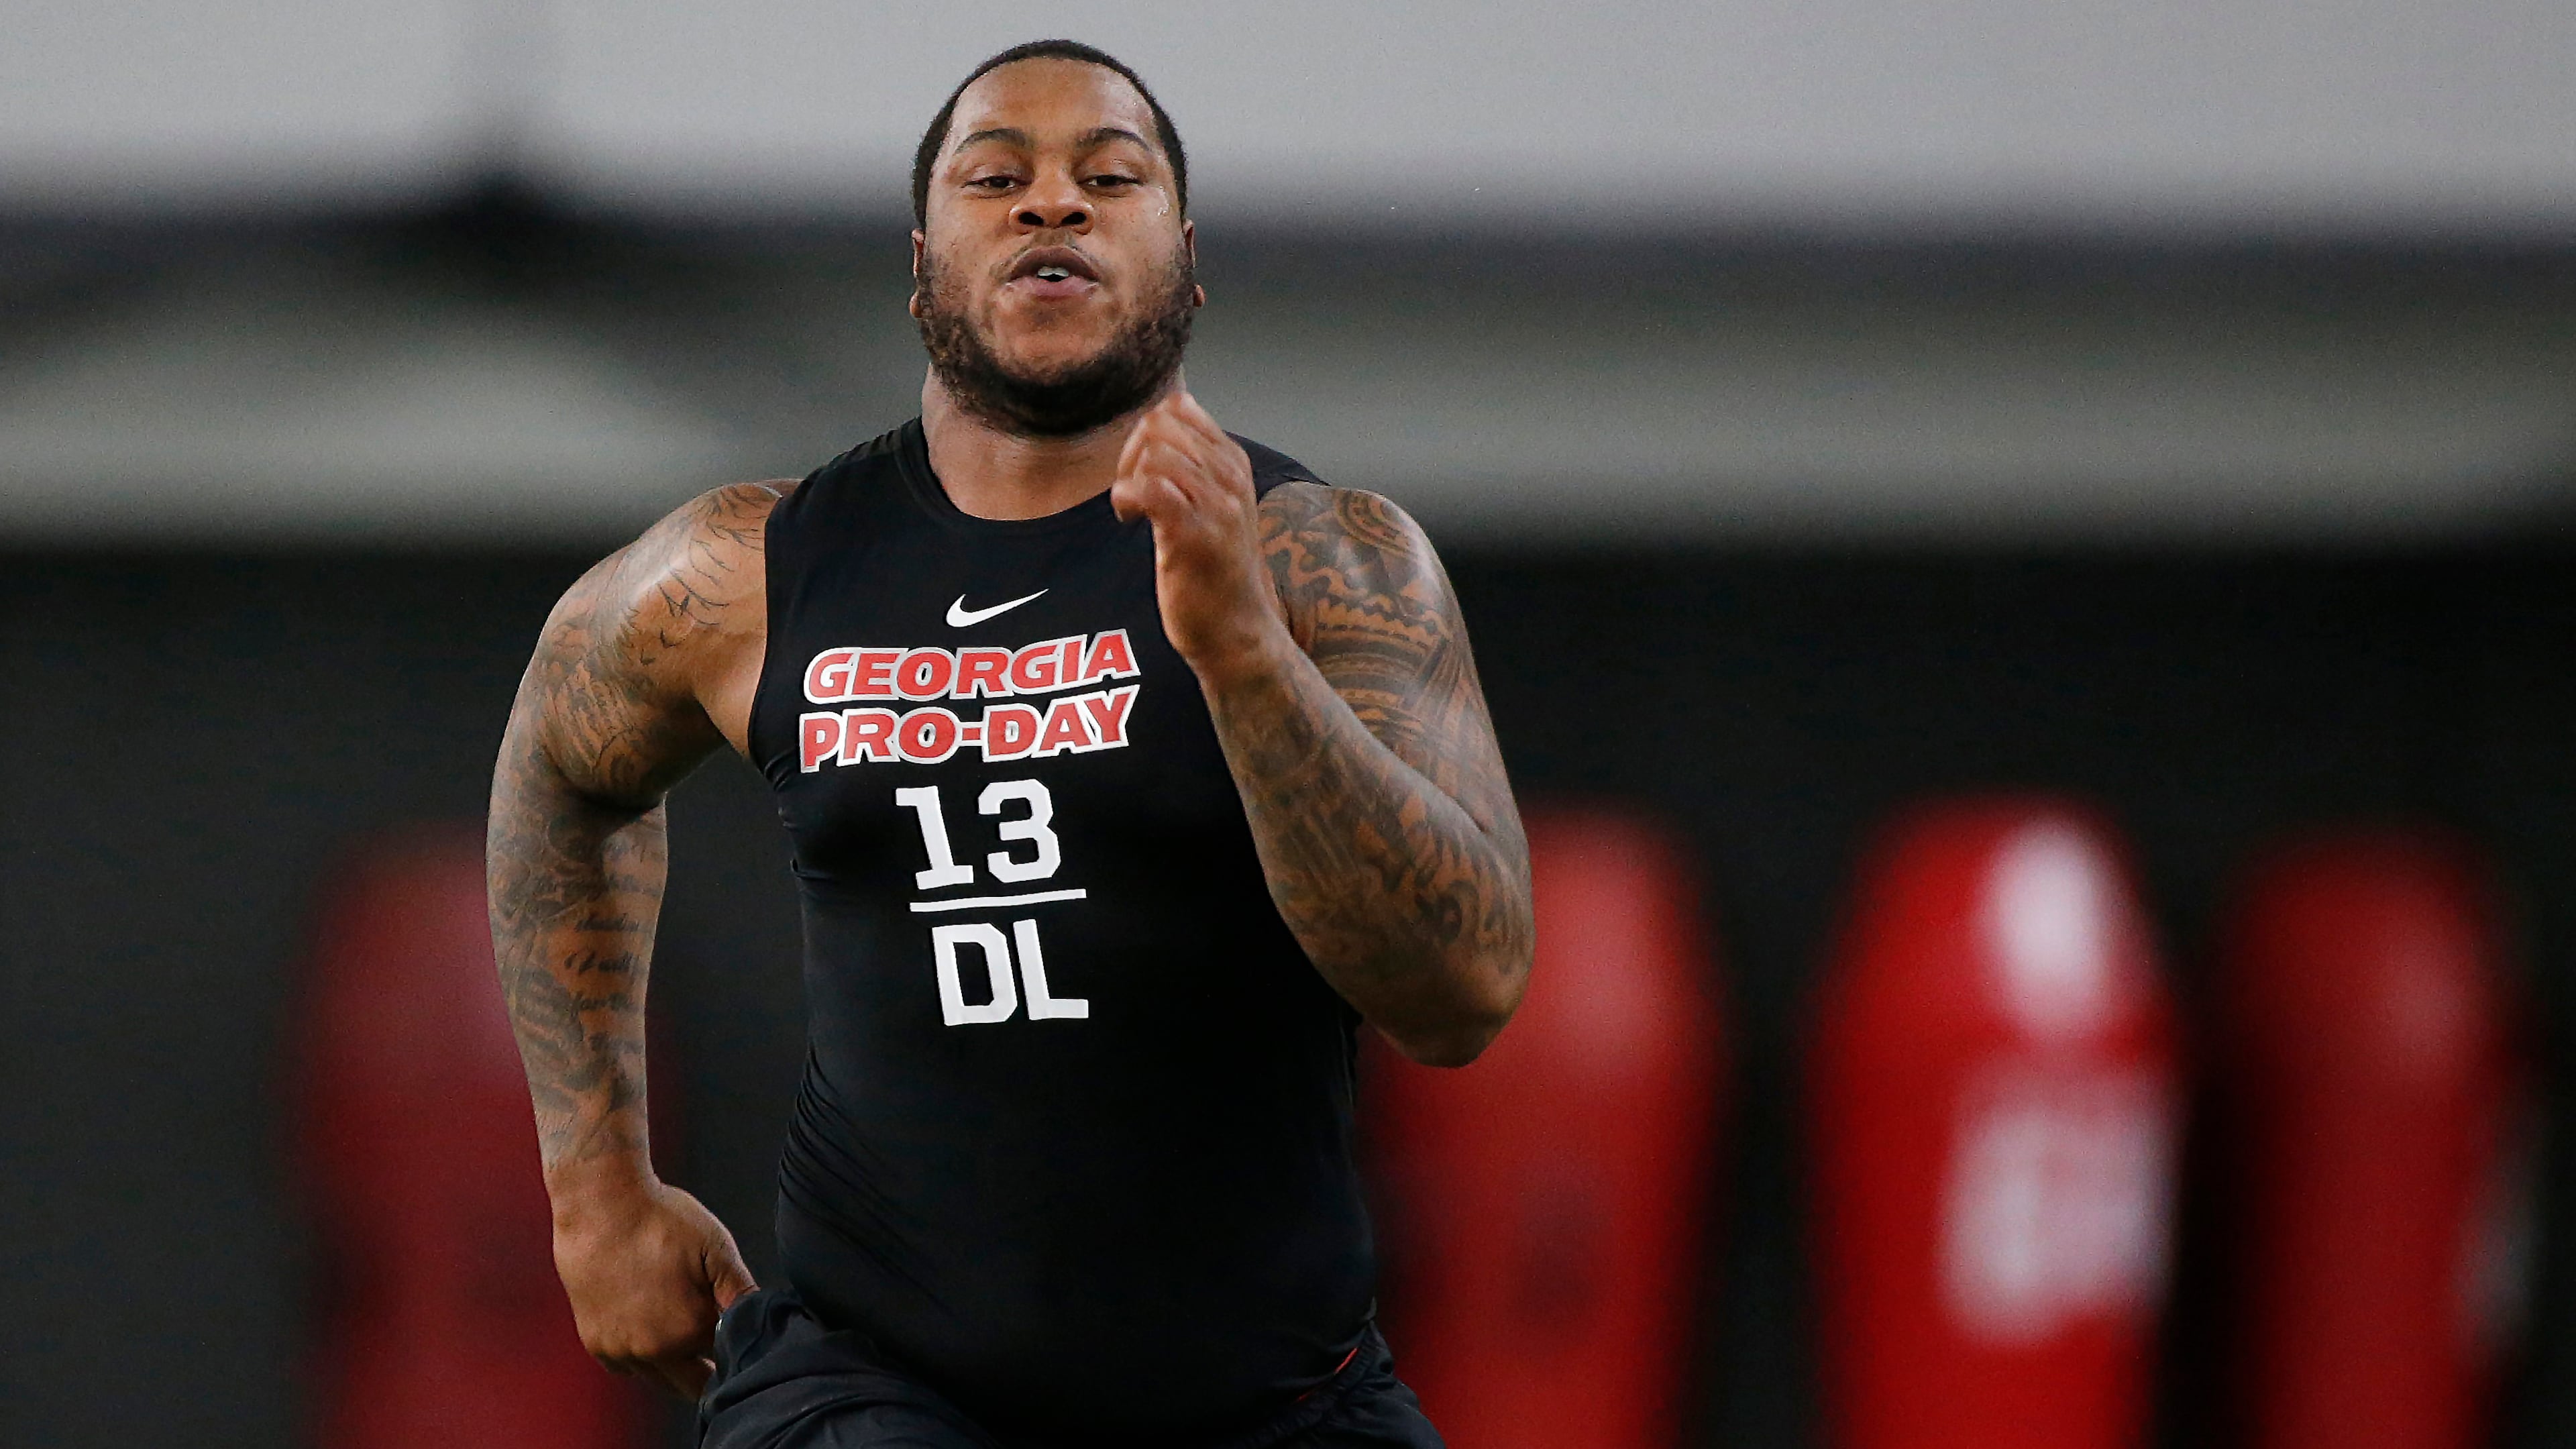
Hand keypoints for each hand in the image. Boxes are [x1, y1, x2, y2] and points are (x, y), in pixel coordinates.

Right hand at [550, 1175, 755, 1399]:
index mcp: (690, 1332)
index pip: (726, 1364)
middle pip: (694, 1385)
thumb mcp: (717, 1249)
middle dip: (711, 1372)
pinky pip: (628, 1368)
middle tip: (718, 1347)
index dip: (737, 1354)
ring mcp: (621, 1352)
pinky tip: (652, 1330)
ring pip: (660, 1379)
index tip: (741, 1342)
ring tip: (684, 1332)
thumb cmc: (662, 1221)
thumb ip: (742, 1293)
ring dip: (676, 1367)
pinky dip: (643, 1359)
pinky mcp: (596, 1344)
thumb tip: (765, 1322)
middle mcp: (653, 1352)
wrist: (600, 1206)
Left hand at [1111, 389, 1291, 683]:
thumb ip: (1194, 466)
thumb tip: (1155, 426)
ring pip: (1153, 452)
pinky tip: (1130, 521)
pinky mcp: (1195, 536)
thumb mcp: (1214, 505)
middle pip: (1160, 424)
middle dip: (1130, 453)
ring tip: (1134, 511)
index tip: (1143, 472)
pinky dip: (1126, 499)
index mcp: (1234, 464)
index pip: (1179, 408)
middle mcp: (1231, 478)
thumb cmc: (1216, 573)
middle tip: (1133, 494)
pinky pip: (1149, 489)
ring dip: (1128, 478)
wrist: (1238, 632)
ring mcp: (1217, 506)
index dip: (1146, 433)